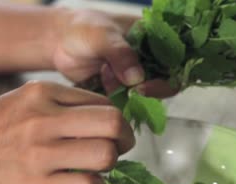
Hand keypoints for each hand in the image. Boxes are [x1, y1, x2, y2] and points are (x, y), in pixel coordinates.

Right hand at [0, 81, 134, 183]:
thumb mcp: (26, 97)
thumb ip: (64, 100)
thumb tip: (107, 113)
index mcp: (43, 93)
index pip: (103, 103)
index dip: (116, 119)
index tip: (112, 131)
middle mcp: (43, 120)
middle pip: (112, 124)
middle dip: (125, 137)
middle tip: (119, 146)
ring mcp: (40, 154)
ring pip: (105, 155)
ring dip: (111, 162)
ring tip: (100, 165)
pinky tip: (88, 183)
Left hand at [53, 9, 177, 97]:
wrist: (59, 43)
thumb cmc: (82, 29)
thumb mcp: (102, 35)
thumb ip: (120, 53)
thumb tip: (138, 77)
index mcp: (154, 36)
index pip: (176, 59)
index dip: (168, 75)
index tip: (145, 85)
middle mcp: (151, 57)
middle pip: (167, 81)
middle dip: (148, 89)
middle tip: (129, 91)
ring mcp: (138, 74)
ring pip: (149, 94)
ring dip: (131, 94)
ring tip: (105, 77)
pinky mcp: (124, 89)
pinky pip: (132, 102)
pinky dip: (121, 101)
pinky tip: (103, 86)